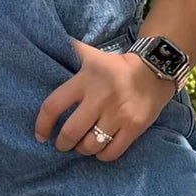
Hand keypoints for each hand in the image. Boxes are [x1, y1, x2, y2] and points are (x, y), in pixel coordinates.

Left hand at [34, 42, 175, 161]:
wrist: (155, 71)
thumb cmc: (116, 67)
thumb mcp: (92, 55)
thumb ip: (71, 51)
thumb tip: (50, 41)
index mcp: (85, 79)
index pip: (53, 106)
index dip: (42, 125)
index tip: (40, 135)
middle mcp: (100, 97)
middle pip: (71, 132)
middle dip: (62, 144)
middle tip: (62, 144)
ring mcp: (118, 114)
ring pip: (90, 145)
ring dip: (82, 150)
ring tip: (82, 146)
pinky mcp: (134, 126)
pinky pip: (111, 153)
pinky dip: (101, 155)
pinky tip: (100, 149)